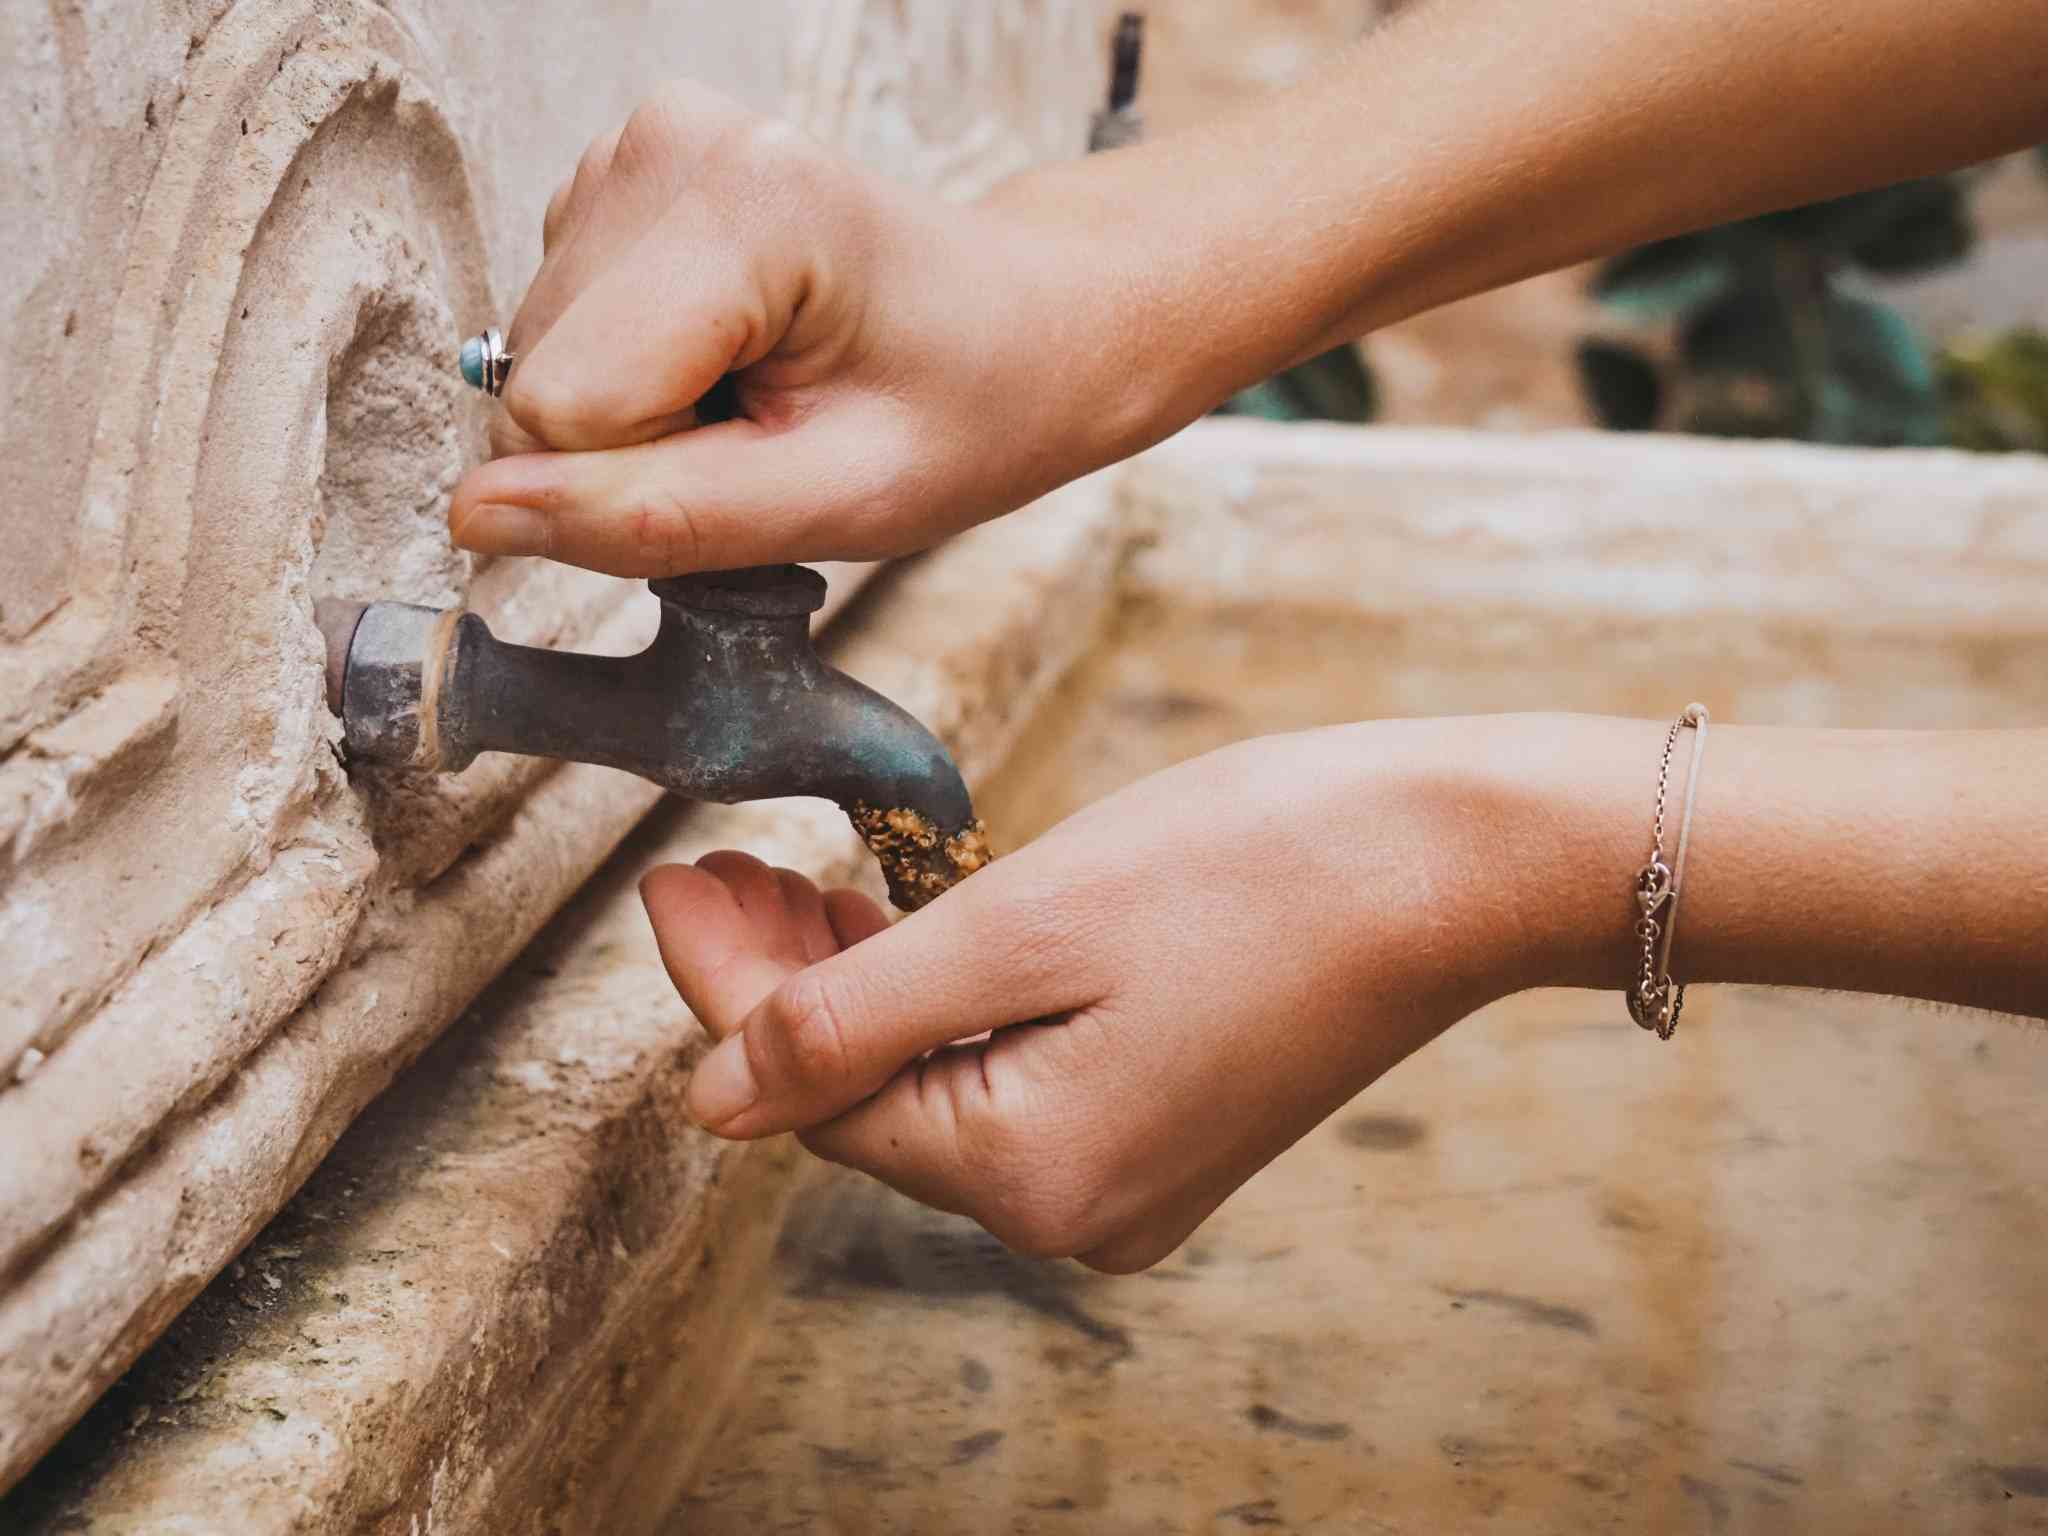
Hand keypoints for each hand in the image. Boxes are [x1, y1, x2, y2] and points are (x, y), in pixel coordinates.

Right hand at [446, 82, 1151, 577]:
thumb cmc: (967, 408)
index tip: (761, 461)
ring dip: (641, 409)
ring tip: (764, 387)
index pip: (568, 407)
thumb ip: (656, 516)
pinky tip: (736, 350)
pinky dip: (639, 366)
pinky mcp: (623, 167)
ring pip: (541, 352)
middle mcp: (671, 144)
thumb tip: (477, 515)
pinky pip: (564, 320)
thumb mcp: (840, 502)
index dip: (649, 479)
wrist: (1028, 323)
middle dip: (641, 443)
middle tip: (769, 431)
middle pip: (544, 374)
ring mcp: (639, 143)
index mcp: (745, 206)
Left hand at [640, 723, 1520, 1271]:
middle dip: (782, 984)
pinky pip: (1009, 1078)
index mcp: (1033, 1175)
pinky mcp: (1164, 1130)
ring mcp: (1127, 1180)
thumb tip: (709, 1098)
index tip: (671, 881)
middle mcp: (1073, 1211)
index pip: (814, 1091)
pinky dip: (945, 1006)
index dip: (724, 985)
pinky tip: (909, 930)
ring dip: (860, 989)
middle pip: (870, 1097)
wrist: (1451, 862)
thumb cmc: (1257, 869)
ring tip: (799, 884)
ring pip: (936, 1086)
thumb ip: (851, 1018)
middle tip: (721, 868)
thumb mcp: (1021, 923)